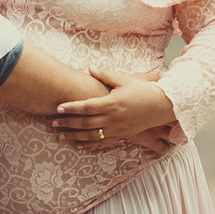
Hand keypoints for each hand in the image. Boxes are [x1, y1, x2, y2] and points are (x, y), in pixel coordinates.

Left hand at [51, 67, 175, 147]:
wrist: (162, 107)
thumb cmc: (143, 91)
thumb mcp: (124, 80)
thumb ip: (106, 75)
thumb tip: (90, 68)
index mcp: (111, 103)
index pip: (86, 107)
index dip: (71, 108)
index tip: (58, 107)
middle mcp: (112, 119)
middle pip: (85, 123)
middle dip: (67, 123)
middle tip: (52, 122)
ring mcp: (116, 129)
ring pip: (91, 135)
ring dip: (74, 135)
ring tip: (60, 135)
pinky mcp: (121, 135)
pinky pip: (102, 142)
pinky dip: (88, 145)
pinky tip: (77, 145)